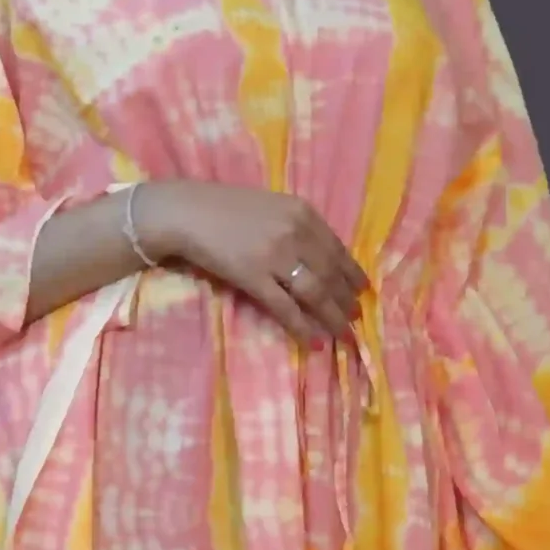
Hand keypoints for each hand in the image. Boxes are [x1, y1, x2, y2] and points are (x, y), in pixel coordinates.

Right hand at [139, 179, 367, 346]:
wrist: (187, 213)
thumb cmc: (227, 208)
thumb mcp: (273, 207)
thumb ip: (298, 227)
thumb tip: (323, 260)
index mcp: (303, 213)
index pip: (338, 249)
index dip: (353, 273)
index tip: (363, 290)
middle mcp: (295, 233)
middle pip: (331, 273)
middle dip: (347, 300)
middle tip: (356, 318)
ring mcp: (275, 256)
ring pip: (315, 293)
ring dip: (333, 317)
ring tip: (343, 333)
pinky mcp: (253, 277)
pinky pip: (285, 308)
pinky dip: (303, 327)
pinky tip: (314, 342)